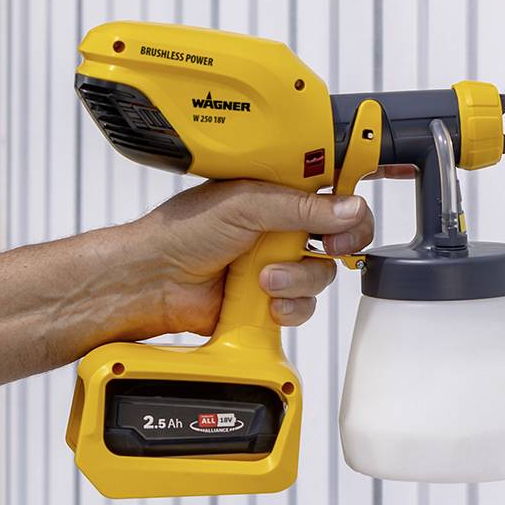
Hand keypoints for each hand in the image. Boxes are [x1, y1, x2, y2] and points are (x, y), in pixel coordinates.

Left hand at [89, 178, 378, 345]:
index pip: (332, 198)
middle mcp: (280, 230)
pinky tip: (264, 302)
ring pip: (320, 278)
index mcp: (277, 196)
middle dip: (330, 249)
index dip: (350, 211)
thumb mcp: (245, 204)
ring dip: (296, 281)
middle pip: (338, 241)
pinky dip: (287, 308)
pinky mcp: (269, 301)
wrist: (154, 280)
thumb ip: (300, 208)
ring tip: (262, 279)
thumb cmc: (183, 232)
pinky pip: (302, 308)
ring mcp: (277, 266)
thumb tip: (350, 208)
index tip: (349, 223)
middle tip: (324, 249)